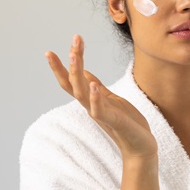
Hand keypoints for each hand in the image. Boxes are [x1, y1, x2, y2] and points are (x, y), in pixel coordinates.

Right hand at [45, 35, 156, 160]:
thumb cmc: (127, 122)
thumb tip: (84, 72)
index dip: (60, 67)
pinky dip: (95, 98)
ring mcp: (100, 114)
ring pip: (82, 93)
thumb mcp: (111, 99)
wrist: (140, 146)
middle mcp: (91, 106)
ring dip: (77, 74)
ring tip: (76, 55)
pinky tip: (94, 85)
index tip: (49, 51)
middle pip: (74, 83)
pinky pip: (100, 110)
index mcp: (91, 99)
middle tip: (73, 42)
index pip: (70, 81)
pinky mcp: (113, 121)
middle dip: (70, 63)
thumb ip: (97, 87)